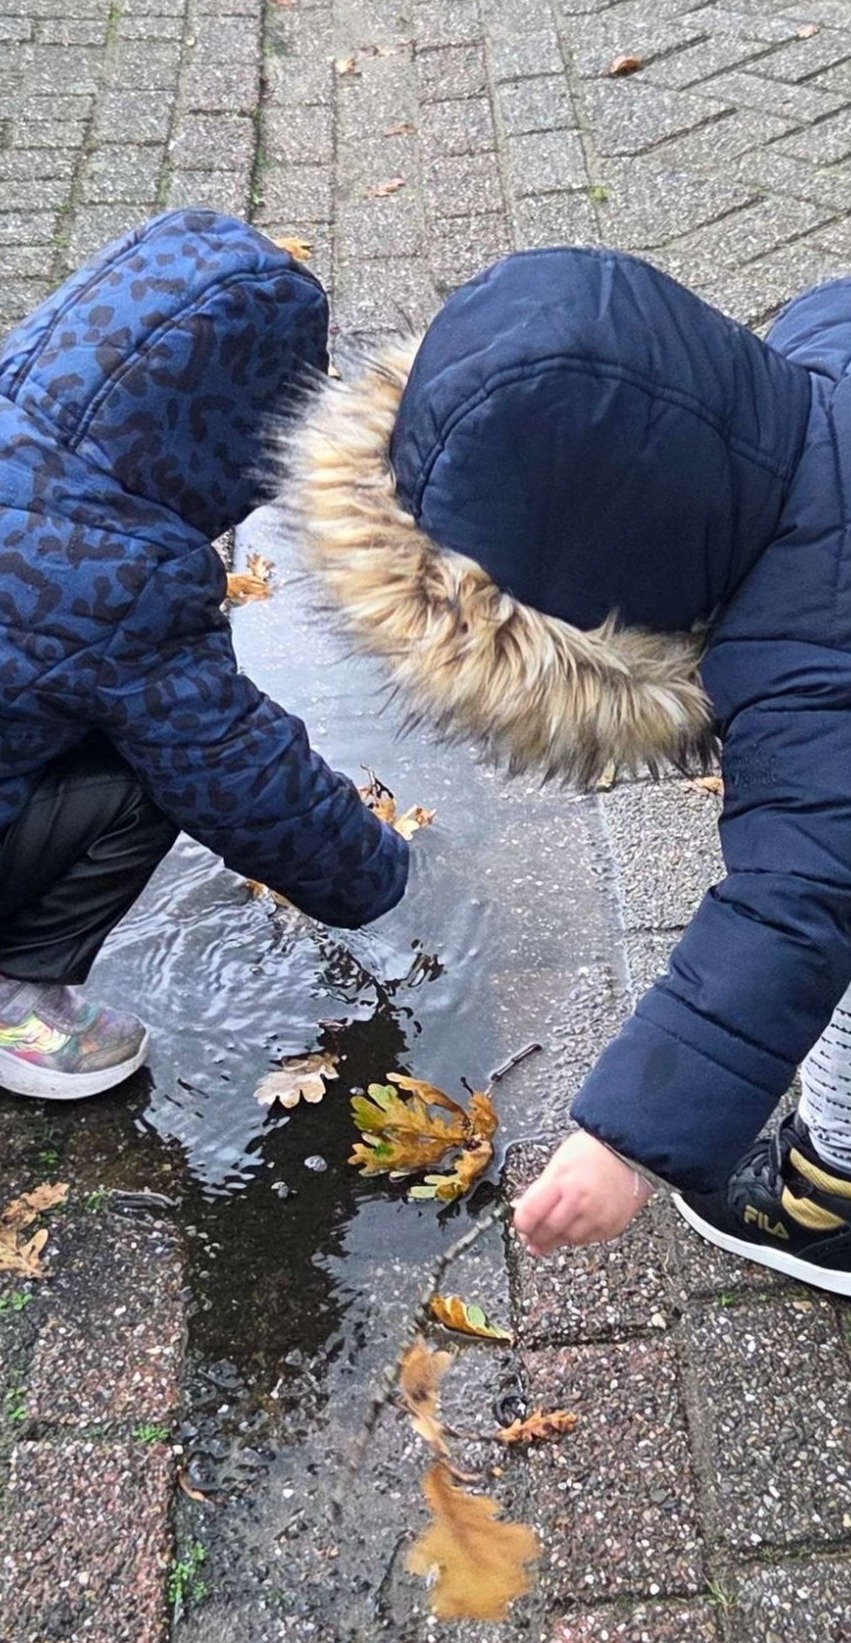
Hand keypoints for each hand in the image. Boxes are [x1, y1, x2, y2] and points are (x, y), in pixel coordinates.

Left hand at [512, 1129, 652, 1254]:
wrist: (631, 1151)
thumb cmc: (593, 1151)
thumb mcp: (559, 1161)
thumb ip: (542, 1188)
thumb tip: (525, 1210)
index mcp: (561, 1181)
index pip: (530, 1214)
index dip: (521, 1223)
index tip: (520, 1225)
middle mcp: (579, 1202)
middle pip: (547, 1231)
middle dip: (534, 1237)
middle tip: (530, 1238)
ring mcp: (597, 1216)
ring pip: (566, 1240)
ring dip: (554, 1240)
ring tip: (548, 1237)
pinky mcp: (612, 1226)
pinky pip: (586, 1241)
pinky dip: (576, 1238)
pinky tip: (571, 1231)